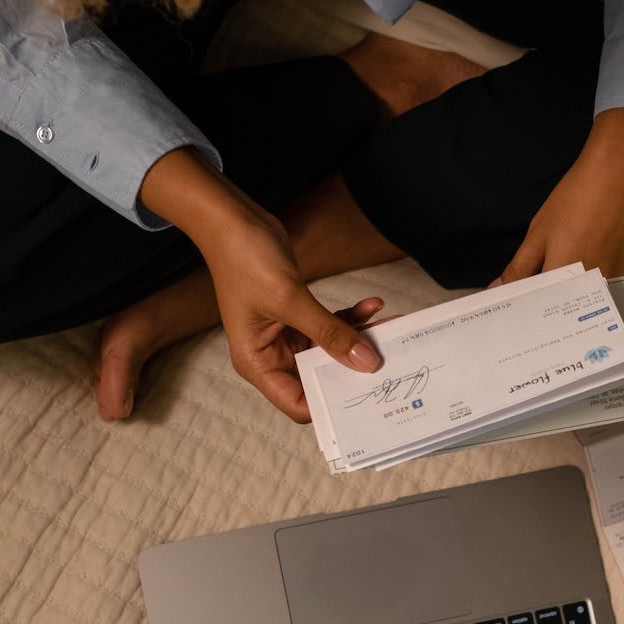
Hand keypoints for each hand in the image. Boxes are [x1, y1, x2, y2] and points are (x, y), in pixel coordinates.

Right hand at [141, 149, 382, 422]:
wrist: (234, 219)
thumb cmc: (244, 259)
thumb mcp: (290, 299)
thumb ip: (329, 332)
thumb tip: (365, 361)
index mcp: (257, 364)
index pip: (298, 403)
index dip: (329, 405)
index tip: (365, 395)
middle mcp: (270, 356)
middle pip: (318, 379)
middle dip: (351, 371)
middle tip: (386, 364)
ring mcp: (285, 336)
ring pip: (329, 351)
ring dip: (357, 340)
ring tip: (388, 330)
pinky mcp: (297, 317)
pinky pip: (330, 326)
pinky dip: (351, 318)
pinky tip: (372, 306)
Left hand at [495, 107, 623, 299]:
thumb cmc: (580, 197)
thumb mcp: (540, 233)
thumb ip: (519, 269)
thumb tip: (497, 291)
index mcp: (565, 281)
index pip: (541, 316)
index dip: (530, 317)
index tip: (521, 317)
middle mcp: (596, 292)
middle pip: (571, 318)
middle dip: (554, 315)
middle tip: (545, 304)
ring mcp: (623, 288)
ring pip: (596, 314)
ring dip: (582, 310)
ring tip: (573, 292)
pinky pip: (618, 302)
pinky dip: (605, 299)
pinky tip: (597, 282)